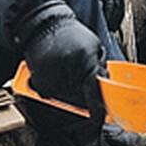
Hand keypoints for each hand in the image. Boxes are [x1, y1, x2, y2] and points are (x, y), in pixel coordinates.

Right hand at [19, 1, 105, 117]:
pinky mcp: (41, 83)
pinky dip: (58, 87)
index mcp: (85, 61)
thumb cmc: (71, 34)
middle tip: (79, 70)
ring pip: (68, 97)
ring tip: (67, 66)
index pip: (93, 92)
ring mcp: (53, 80)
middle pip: (81, 97)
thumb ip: (99, 68)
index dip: (97, 109)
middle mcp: (68, 73)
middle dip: (84, 90)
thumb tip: (104, 89)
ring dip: (71, 87)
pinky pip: (54, 94)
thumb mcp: (94, 46)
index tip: (99, 120)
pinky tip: (57, 71)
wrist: (43, 25)